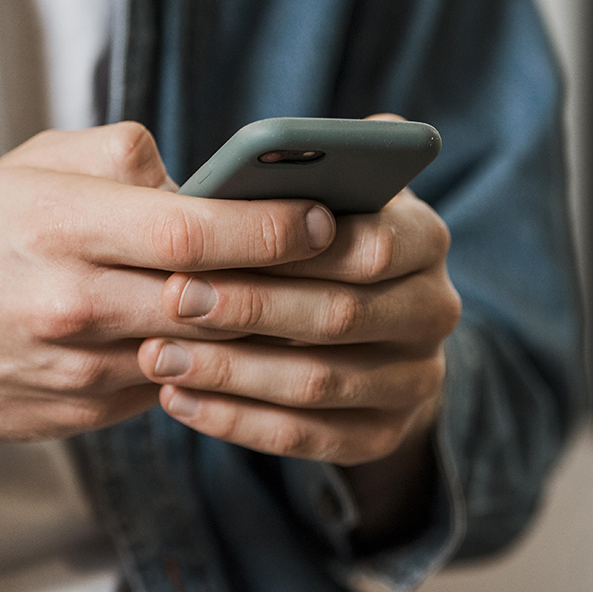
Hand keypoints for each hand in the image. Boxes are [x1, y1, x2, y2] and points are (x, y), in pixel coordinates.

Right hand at [0, 123, 337, 453]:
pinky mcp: (73, 414)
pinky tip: (229, 343)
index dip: (268, 228)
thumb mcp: (34, 163)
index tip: (323, 218)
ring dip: (256, 334)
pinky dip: (201, 365)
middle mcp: (67, 302)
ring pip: (195, 353)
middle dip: (289, 288)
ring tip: (309, 304)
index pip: (190, 232)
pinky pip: (160, 388)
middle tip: (348, 268)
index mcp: (59, 224)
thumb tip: (206, 178)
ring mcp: (70, 370)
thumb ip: (123, 156)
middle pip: (208, 302)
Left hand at [135, 117, 459, 467]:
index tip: (212, 243)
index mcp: (425, 236)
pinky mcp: (382, 433)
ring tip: (158, 356)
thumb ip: (305, 171)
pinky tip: (179, 399)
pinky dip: (236, 421)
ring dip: (230, 372)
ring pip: (317, 384)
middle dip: (249, 308)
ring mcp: (415, 379)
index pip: (371, 246)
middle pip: (339, 316)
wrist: (362, 327)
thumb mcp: (322, 193)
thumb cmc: (316, 239)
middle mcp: (434, 309)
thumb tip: (268, 155)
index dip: (288, 250)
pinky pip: (305, 438)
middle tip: (173, 298)